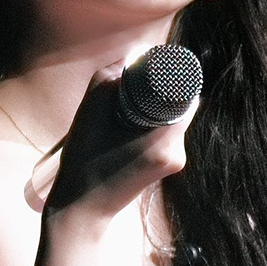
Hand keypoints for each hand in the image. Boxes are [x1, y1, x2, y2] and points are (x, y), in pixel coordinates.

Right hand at [32, 64, 196, 225]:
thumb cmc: (83, 162)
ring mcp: (174, 163)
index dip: (173, 73)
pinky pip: (165, 134)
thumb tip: (133, 55)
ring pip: (172, 118)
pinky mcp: (166, 168)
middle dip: (161, 90)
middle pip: (180, 104)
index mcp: (165, 139)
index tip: (156, 64)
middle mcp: (177, 152)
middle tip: (133, 85)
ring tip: (125, 110)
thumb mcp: (91, 110)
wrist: (81, 210)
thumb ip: (112, 76)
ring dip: (154, 107)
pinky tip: (127, 127)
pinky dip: (151, 124)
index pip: (186, 92)